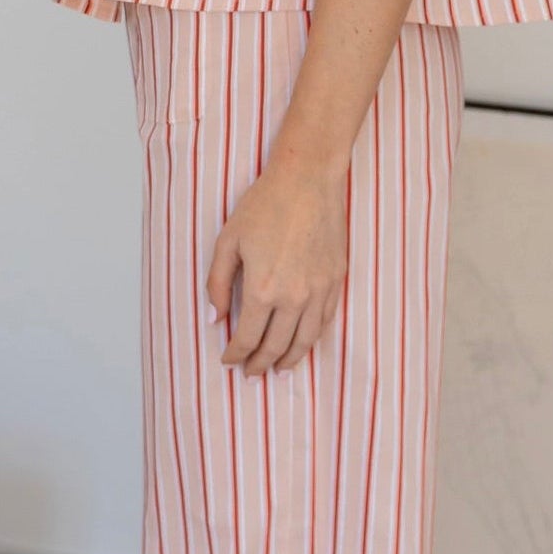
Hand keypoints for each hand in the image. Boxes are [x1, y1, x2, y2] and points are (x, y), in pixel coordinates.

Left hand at [205, 155, 349, 374]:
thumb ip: (218, 284)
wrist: (307, 180)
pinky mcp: (335, 281)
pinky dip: (311, 339)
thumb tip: (216, 318)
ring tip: (277, 370)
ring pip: (304, 341)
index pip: (246, 338)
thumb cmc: (263, 206)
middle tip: (250, 373)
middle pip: (275, 346)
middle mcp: (293, 297)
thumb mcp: (228, 242)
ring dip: (288, 360)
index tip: (228, 361)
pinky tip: (301, 343)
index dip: (235, 355)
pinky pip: (324, 321)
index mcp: (262, 289)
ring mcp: (319, 291)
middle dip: (259, 364)